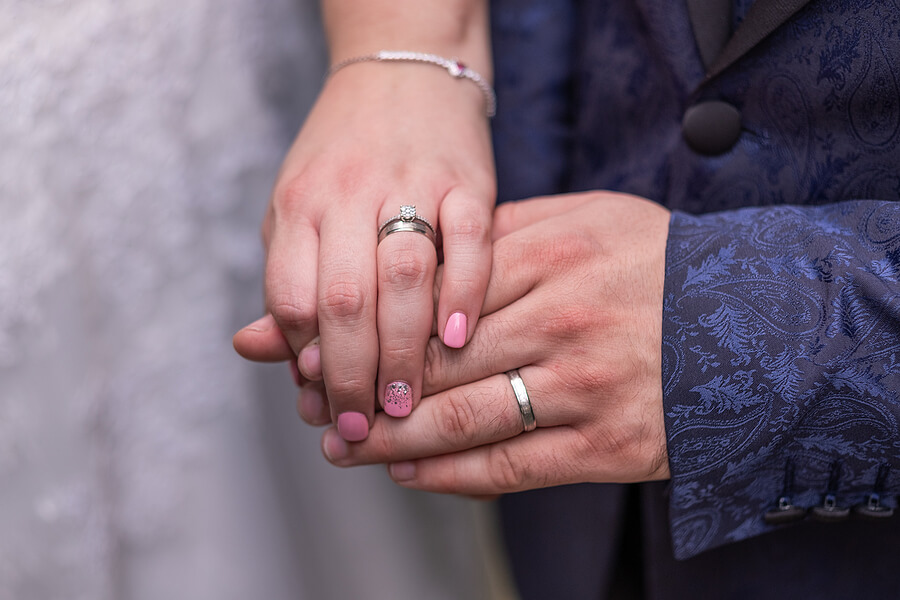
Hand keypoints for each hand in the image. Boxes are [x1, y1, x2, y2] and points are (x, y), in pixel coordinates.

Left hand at [235, 61, 494, 439]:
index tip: (320, 401)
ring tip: (407, 402)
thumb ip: (284, 279)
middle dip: (352, 375)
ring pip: (404, 276)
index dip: (303, 359)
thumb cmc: (343, 157)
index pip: (290, 296)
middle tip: (364, 426)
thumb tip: (253, 352)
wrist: (400, 76)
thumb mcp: (297, 210)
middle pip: (345, 298)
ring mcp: (412, 184)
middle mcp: (348, 193)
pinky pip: (471, 241)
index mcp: (298, 204)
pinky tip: (459, 339)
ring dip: (405, 349)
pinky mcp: (467, 180)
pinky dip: (465, 293)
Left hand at [319, 192, 671, 493]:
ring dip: (390, 440)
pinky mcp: (608, 446)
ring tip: (342, 445)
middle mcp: (561, 320)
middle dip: (361, 386)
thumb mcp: (581, 220)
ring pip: (463, 420)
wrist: (756, 319)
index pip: (431, 298)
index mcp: (547, 255)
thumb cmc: (651, 263)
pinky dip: (450, 475)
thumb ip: (495, 234)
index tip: (319, 346)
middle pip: (434, 362)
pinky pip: (511, 467)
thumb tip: (409, 255)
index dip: (366, 326)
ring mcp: (585, 386)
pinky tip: (408, 473)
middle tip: (314, 402)